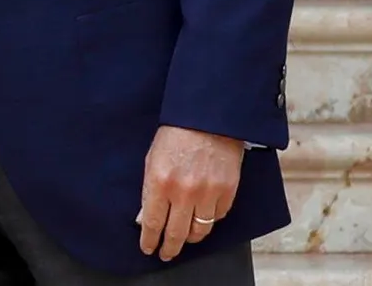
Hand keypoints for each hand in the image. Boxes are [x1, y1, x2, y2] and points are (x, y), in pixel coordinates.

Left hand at [135, 125, 242, 260]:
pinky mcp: (227, 191)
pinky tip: (202, 217)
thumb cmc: (176, 135)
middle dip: (169, 248)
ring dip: (190, 238)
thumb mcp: (152, 160)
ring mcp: (208, 193)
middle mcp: (183, 192)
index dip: (149, 240)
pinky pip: (217, 217)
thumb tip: (144, 218)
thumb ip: (149, 190)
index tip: (148, 248)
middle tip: (166, 254)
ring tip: (184, 238)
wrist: (208, 118)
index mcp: (160, 182)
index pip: (152, 223)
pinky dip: (209, 220)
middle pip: (176, 234)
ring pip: (199, 231)